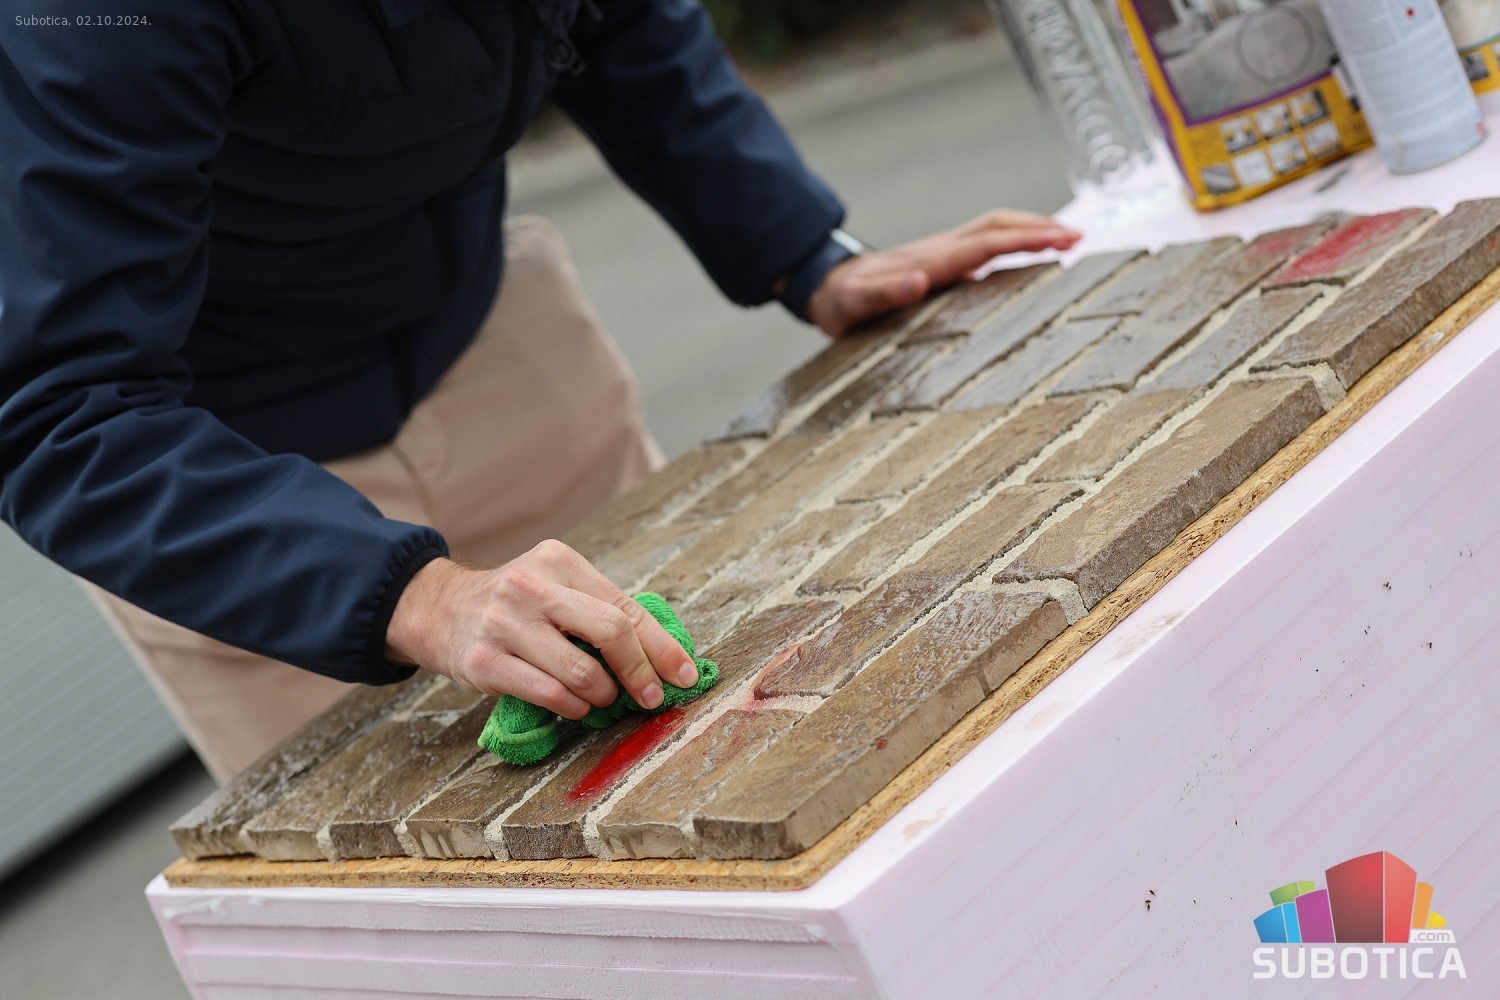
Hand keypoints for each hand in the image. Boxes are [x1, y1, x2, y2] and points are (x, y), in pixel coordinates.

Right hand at [385, 541, 698, 716]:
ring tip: (602, 698)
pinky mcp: (484, 662)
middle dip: (641, 672)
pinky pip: (550, 695)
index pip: (625, 606)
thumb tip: (666, 654)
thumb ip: (601, 609)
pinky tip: (574, 706)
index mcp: (559, 560)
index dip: (662, 646)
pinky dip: (574, 708)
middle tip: (651, 697)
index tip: (685, 674)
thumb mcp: (555, 586)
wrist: (439, 609)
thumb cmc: (517, 606)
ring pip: (582, 672)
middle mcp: (531, 586)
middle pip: (611, 631)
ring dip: (604, 695)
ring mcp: (504, 623)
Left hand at [807, 209, 1081, 336]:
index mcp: (929, 261)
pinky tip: (1030, 257)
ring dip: (1030, 230)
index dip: (1027, 239)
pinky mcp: (941, 263)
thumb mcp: (854, 304)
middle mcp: (940, 251)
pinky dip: (1013, 244)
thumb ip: (882, 293)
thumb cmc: (841, 302)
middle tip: (1080, 238)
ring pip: (993, 230)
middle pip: (998, 226)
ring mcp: (942, 254)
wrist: (825, 288)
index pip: (988, 243)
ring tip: (1067, 240)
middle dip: (1040, 228)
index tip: (1064, 240)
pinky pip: (985, 246)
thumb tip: (916, 281)